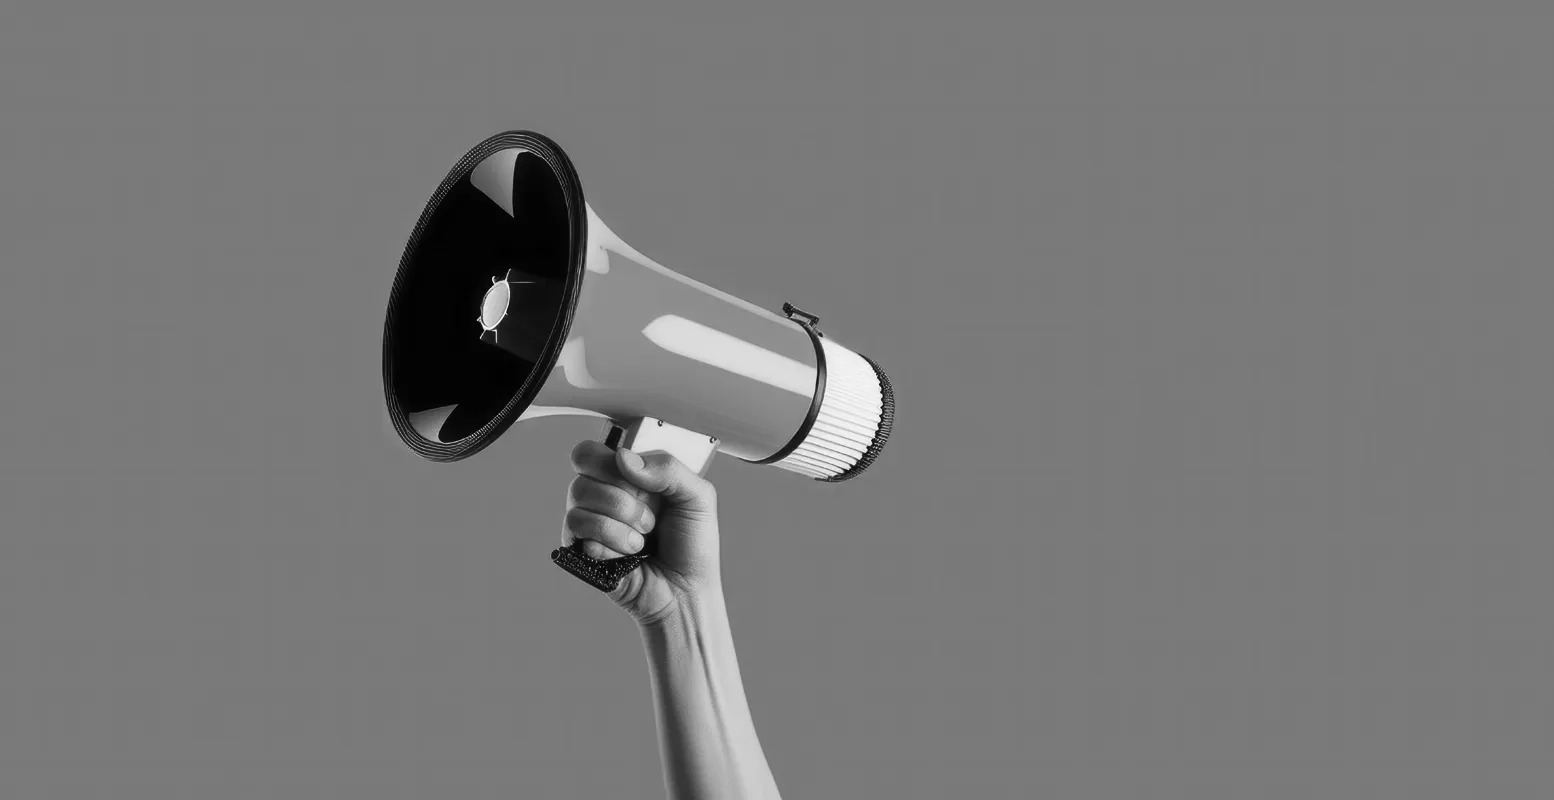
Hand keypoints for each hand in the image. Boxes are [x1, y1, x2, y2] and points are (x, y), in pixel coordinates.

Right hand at [562, 440, 721, 625]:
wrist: (685, 594)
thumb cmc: (692, 546)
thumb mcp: (698, 497)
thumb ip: (668, 467)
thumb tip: (623, 457)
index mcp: (629, 476)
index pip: (595, 450)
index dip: (610, 459)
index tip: (637, 478)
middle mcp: (604, 495)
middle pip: (582, 469)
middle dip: (622, 495)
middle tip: (649, 517)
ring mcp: (589, 522)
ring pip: (578, 498)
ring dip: (621, 523)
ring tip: (642, 541)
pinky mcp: (580, 549)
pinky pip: (576, 530)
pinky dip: (612, 544)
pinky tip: (628, 555)